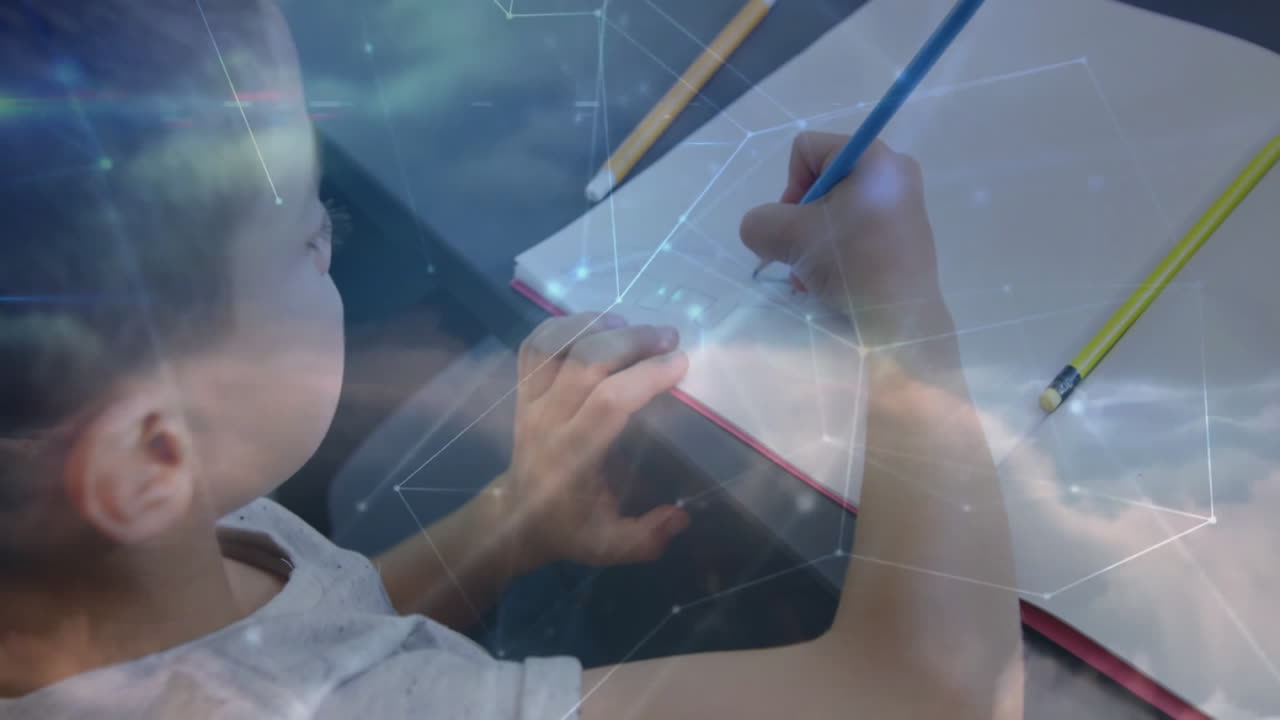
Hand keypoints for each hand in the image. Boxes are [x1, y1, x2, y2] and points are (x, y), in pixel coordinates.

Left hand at [496, 312, 691, 569]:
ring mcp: (529, 400)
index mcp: (572, 455)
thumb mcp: (611, 546)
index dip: (646, 376)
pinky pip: (535, 345)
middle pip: (585, 361)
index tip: (680, 362)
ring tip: (630, 325)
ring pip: (554, 344)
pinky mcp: (522, 390)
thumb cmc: (570, 528)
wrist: (515, 518)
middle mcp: (547, 420)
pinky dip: (564, 325)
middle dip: (631, 340)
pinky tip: (596, 326)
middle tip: (668, 337)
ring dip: (594, 324)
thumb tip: (681, 517)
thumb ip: (647, 538)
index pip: (609, 401)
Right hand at [739, 132, 940, 317]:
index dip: (790, 185)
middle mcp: (894, 172)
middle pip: (822, 180)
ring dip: (813, 241)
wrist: (900, 320)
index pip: (807, 149)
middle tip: (801, 251)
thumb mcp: (789, 237)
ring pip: (836, 210)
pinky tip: (830, 282)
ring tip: (812, 275)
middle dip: (801, 219)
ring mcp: (903, 205)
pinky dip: (836, 252)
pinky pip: (856, 229)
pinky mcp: (905, 235)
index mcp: (873, 157)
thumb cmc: (850, 263)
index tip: (795, 223)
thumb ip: (760, 222)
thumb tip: (762, 230)